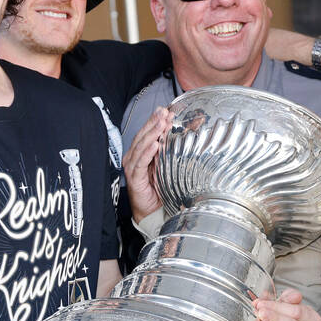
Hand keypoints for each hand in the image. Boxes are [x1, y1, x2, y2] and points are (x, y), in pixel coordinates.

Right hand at [122, 107, 172, 222]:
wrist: (150, 210)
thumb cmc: (158, 189)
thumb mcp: (168, 165)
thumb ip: (172, 150)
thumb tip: (188, 134)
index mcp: (142, 152)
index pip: (148, 132)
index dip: (156, 120)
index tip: (166, 110)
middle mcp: (134, 156)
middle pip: (144, 135)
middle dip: (154, 122)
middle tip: (164, 112)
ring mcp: (132, 165)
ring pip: (141, 145)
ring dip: (152, 133)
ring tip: (161, 123)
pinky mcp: (134, 177)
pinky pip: (140, 162)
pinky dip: (147, 152)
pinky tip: (155, 143)